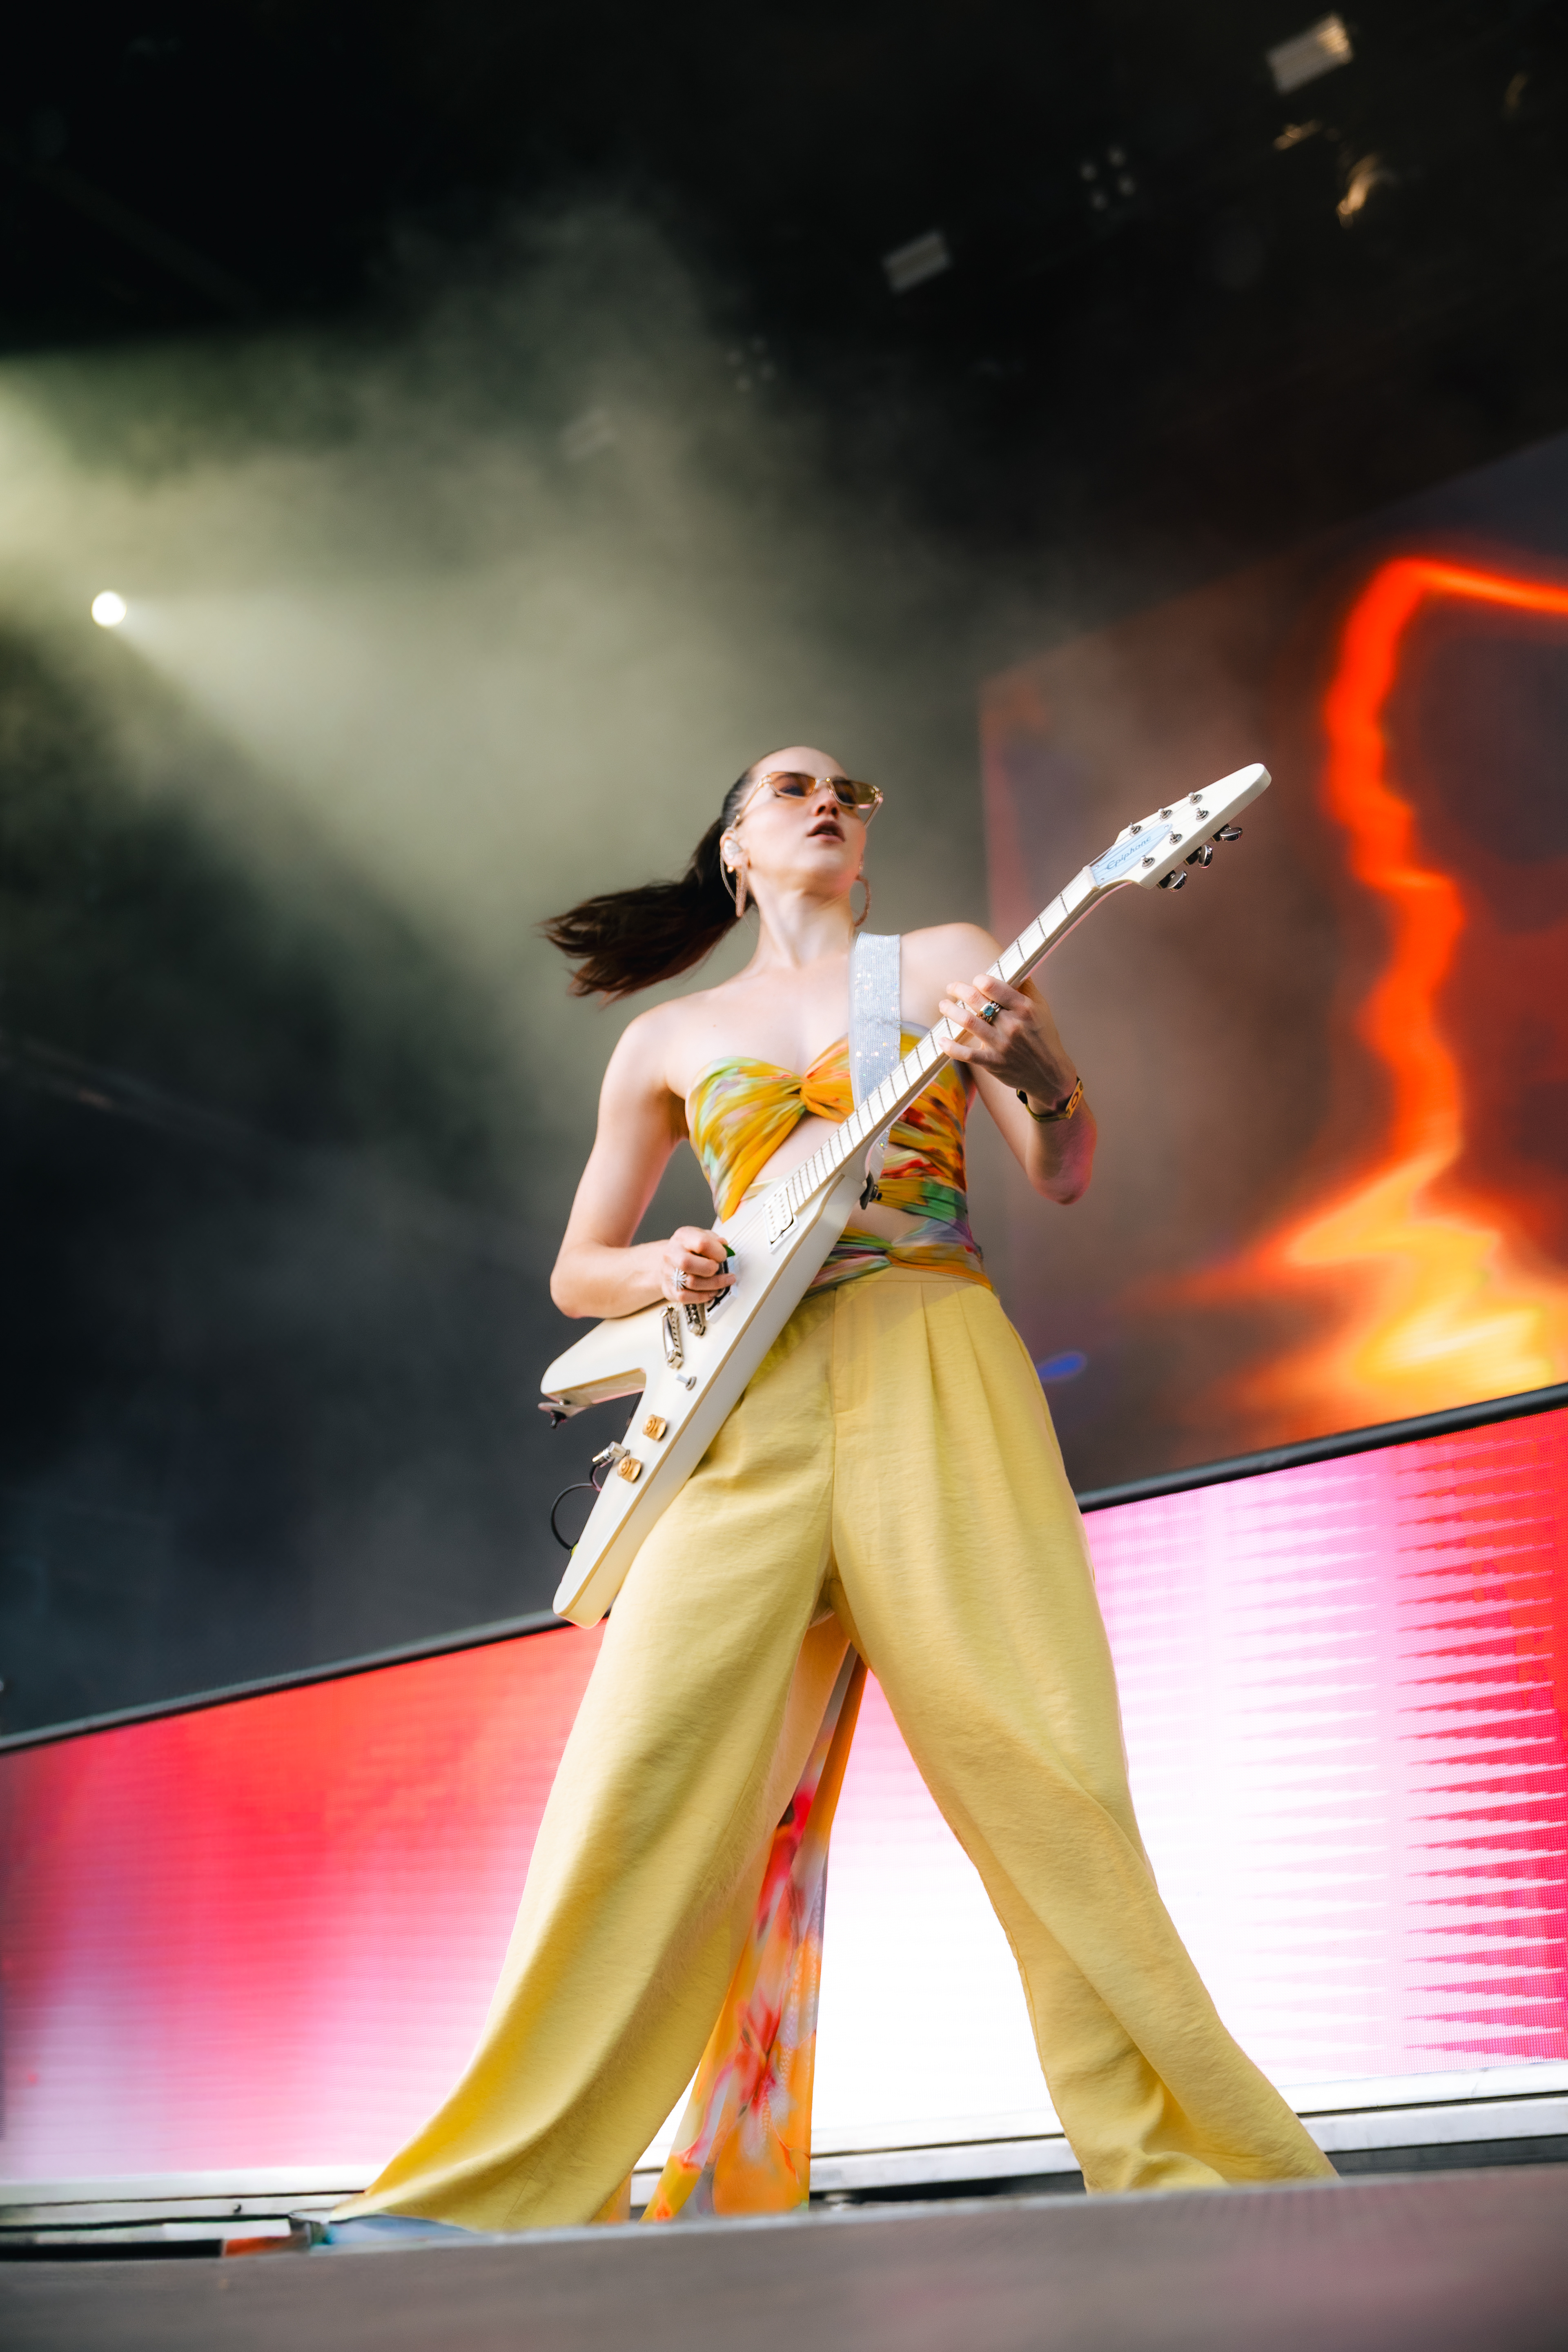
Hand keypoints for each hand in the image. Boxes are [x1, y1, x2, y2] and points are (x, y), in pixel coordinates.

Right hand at [658, 1226, 733, 1303]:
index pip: (702, 1243)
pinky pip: (685, 1297)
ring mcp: (669, 1272)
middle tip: (721, 1270)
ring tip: (724, 1282)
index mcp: (683, 1237)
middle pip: (687, 1263)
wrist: (668, 1259)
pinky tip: (712, 1292)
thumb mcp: (702, 1236)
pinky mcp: (670, 1288)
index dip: (718, 1252)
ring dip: (713, 1285)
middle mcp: (673, 1253)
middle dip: (710, 1269)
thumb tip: (724, 1246)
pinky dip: (703, 1296)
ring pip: (690, 1282)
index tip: (724, 1256)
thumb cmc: (689, 1248)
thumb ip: (714, 1240)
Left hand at [938, 974, 1078, 1110]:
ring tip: (944, 1005)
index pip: (993, 986)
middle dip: (958, 990)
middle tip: (951, 988)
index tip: (974, 981)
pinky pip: (967, 1054)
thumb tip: (1011, 967)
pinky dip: (951, 1047)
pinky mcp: (993, 1062)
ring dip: (950, 1011)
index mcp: (1024, 1008)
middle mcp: (1012, 1025)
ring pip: (968, 1022)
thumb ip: (1025, 987)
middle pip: (976, 1000)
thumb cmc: (1043, 1037)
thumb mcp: (1041, 1009)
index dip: (978, 980)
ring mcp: (1002, 1044)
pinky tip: (942, 1039)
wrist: (1049, 1074)